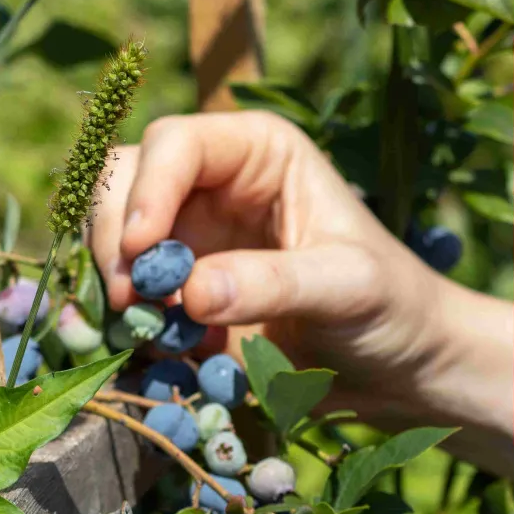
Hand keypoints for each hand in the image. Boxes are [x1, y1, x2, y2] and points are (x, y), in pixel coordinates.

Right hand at [87, 110, 462, 421]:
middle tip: (132, 303)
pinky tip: (172, 356)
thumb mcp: (347, 287)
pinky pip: (130, 302)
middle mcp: (213, 186)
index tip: (142, 252)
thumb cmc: (392, 307)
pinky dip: (133, 328)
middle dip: (116, 242)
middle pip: (124, 186)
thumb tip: (191, 293)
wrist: (399, 369)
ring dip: (118, 289)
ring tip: (156, 334)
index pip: (175, 145)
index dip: (146, 191)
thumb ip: (274, 283)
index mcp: (258, 153)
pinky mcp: (182, 298)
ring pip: (114, 245)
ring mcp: (191, 242)